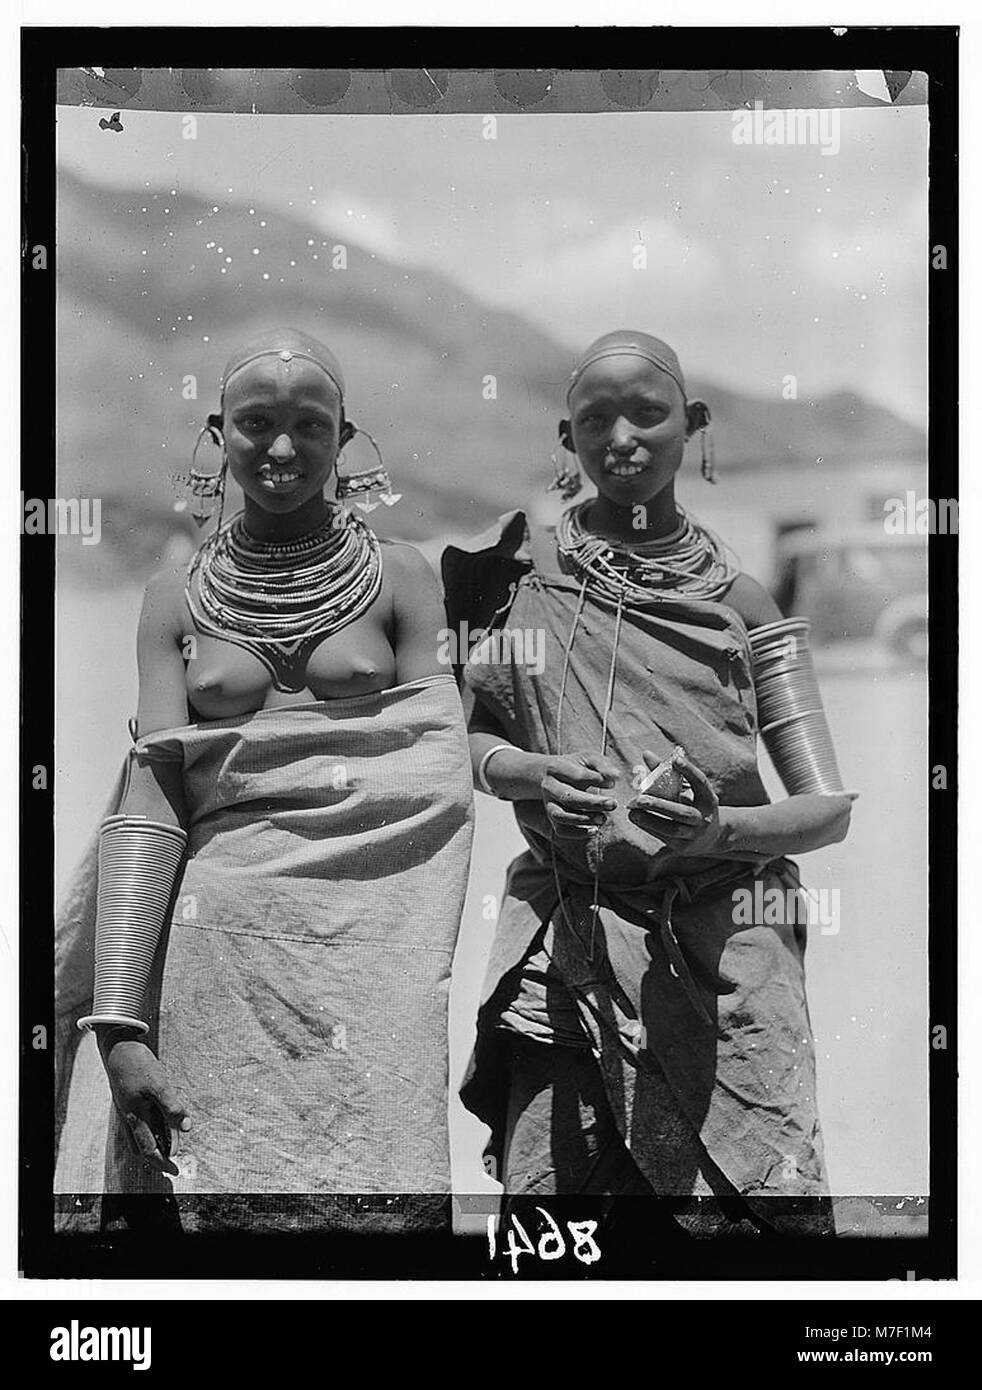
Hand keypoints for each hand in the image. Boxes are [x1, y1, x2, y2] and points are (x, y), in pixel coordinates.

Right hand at [99, 1033, 190, 1174]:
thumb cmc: (138, 1065)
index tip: (175, 1170)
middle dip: (156, 1159)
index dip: (163, 1162)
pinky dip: (149, 1131)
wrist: (118, 1048)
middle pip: (141, 1148)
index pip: (149, 1149)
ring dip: (152, 1145)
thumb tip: (187, 1127)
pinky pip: (137, 1125)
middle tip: (172, 1164)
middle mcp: (129, 1118)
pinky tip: (159, 1124)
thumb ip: (172, 1106)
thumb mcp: (160, 1084)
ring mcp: (126, 1110)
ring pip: (138, 1137)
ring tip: (168, 1147)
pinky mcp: (127, 1102)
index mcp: (136, 1117)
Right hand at [539, 752, 618, 836]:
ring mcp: (549, 803)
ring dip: (584, 820)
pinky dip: (577, 833)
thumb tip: (616, 777)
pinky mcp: (552, 818)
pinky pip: (561, 830)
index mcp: (556, 768)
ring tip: (603, 819)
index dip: (596, 780)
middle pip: (568, 797)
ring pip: (561, 816)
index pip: (577, 776)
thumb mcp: (588, 758)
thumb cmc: (575, 766)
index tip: (612, 784)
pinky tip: (594, 830)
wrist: (549, 774)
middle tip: (613, 804)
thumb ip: (603, 766)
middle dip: (592, 803)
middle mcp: (549, 787)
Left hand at [629, 749, 723, 855]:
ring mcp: (695, 834)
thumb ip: (667, 772)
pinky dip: (649, 828)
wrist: (712, 838)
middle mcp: (704, 817)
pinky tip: (636, 819)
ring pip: (672, 829)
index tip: (675, 759)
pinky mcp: (683, 847)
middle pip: (682, 813)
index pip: (701, 782)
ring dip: (650, 821)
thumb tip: (646, 754)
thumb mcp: (688, 790)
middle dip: (660, 806)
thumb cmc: (694, 805)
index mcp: (708, 799)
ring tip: (632, 812)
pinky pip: (665, 838)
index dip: (689, 770)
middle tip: (640, 799)